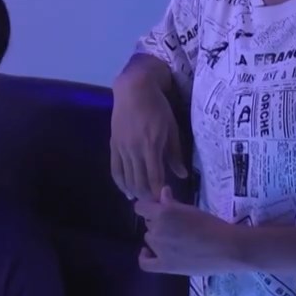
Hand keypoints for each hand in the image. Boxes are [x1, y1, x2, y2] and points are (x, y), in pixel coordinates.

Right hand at [110, 76, 186, 199]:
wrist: (133, 90)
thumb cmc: (158, 107)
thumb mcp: (171, 129)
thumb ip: (174, 154)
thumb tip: (181, 175)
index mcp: (151, 146)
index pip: (154, 177)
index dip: (157, 192)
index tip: (163, 203)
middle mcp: (134, 150)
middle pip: (139, 181)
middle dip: (146, 195)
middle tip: (154, 205)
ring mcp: (122, 148)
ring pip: (126, 178)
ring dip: (134, 191)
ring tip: (142, 200)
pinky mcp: (113, 145)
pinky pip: (115, 169)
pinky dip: (120, 182)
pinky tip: (126, 190)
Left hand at [135, 186, 236, 275]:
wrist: (227, 248)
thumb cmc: (212, 225)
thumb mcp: (191, 210)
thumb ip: (172, 202)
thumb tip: (162, 192)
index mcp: (163, 213)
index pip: (140, 207)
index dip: (147, 207)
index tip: (157, 208)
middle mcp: (157, 229)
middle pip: (148, 223)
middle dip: (157, 222)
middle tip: (175, 225)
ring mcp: (159, 249)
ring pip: (149, 239)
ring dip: (158, 237)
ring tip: (174, 239)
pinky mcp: (165, 265)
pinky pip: (145, 262)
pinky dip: (145, 256)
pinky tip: (149, 252)